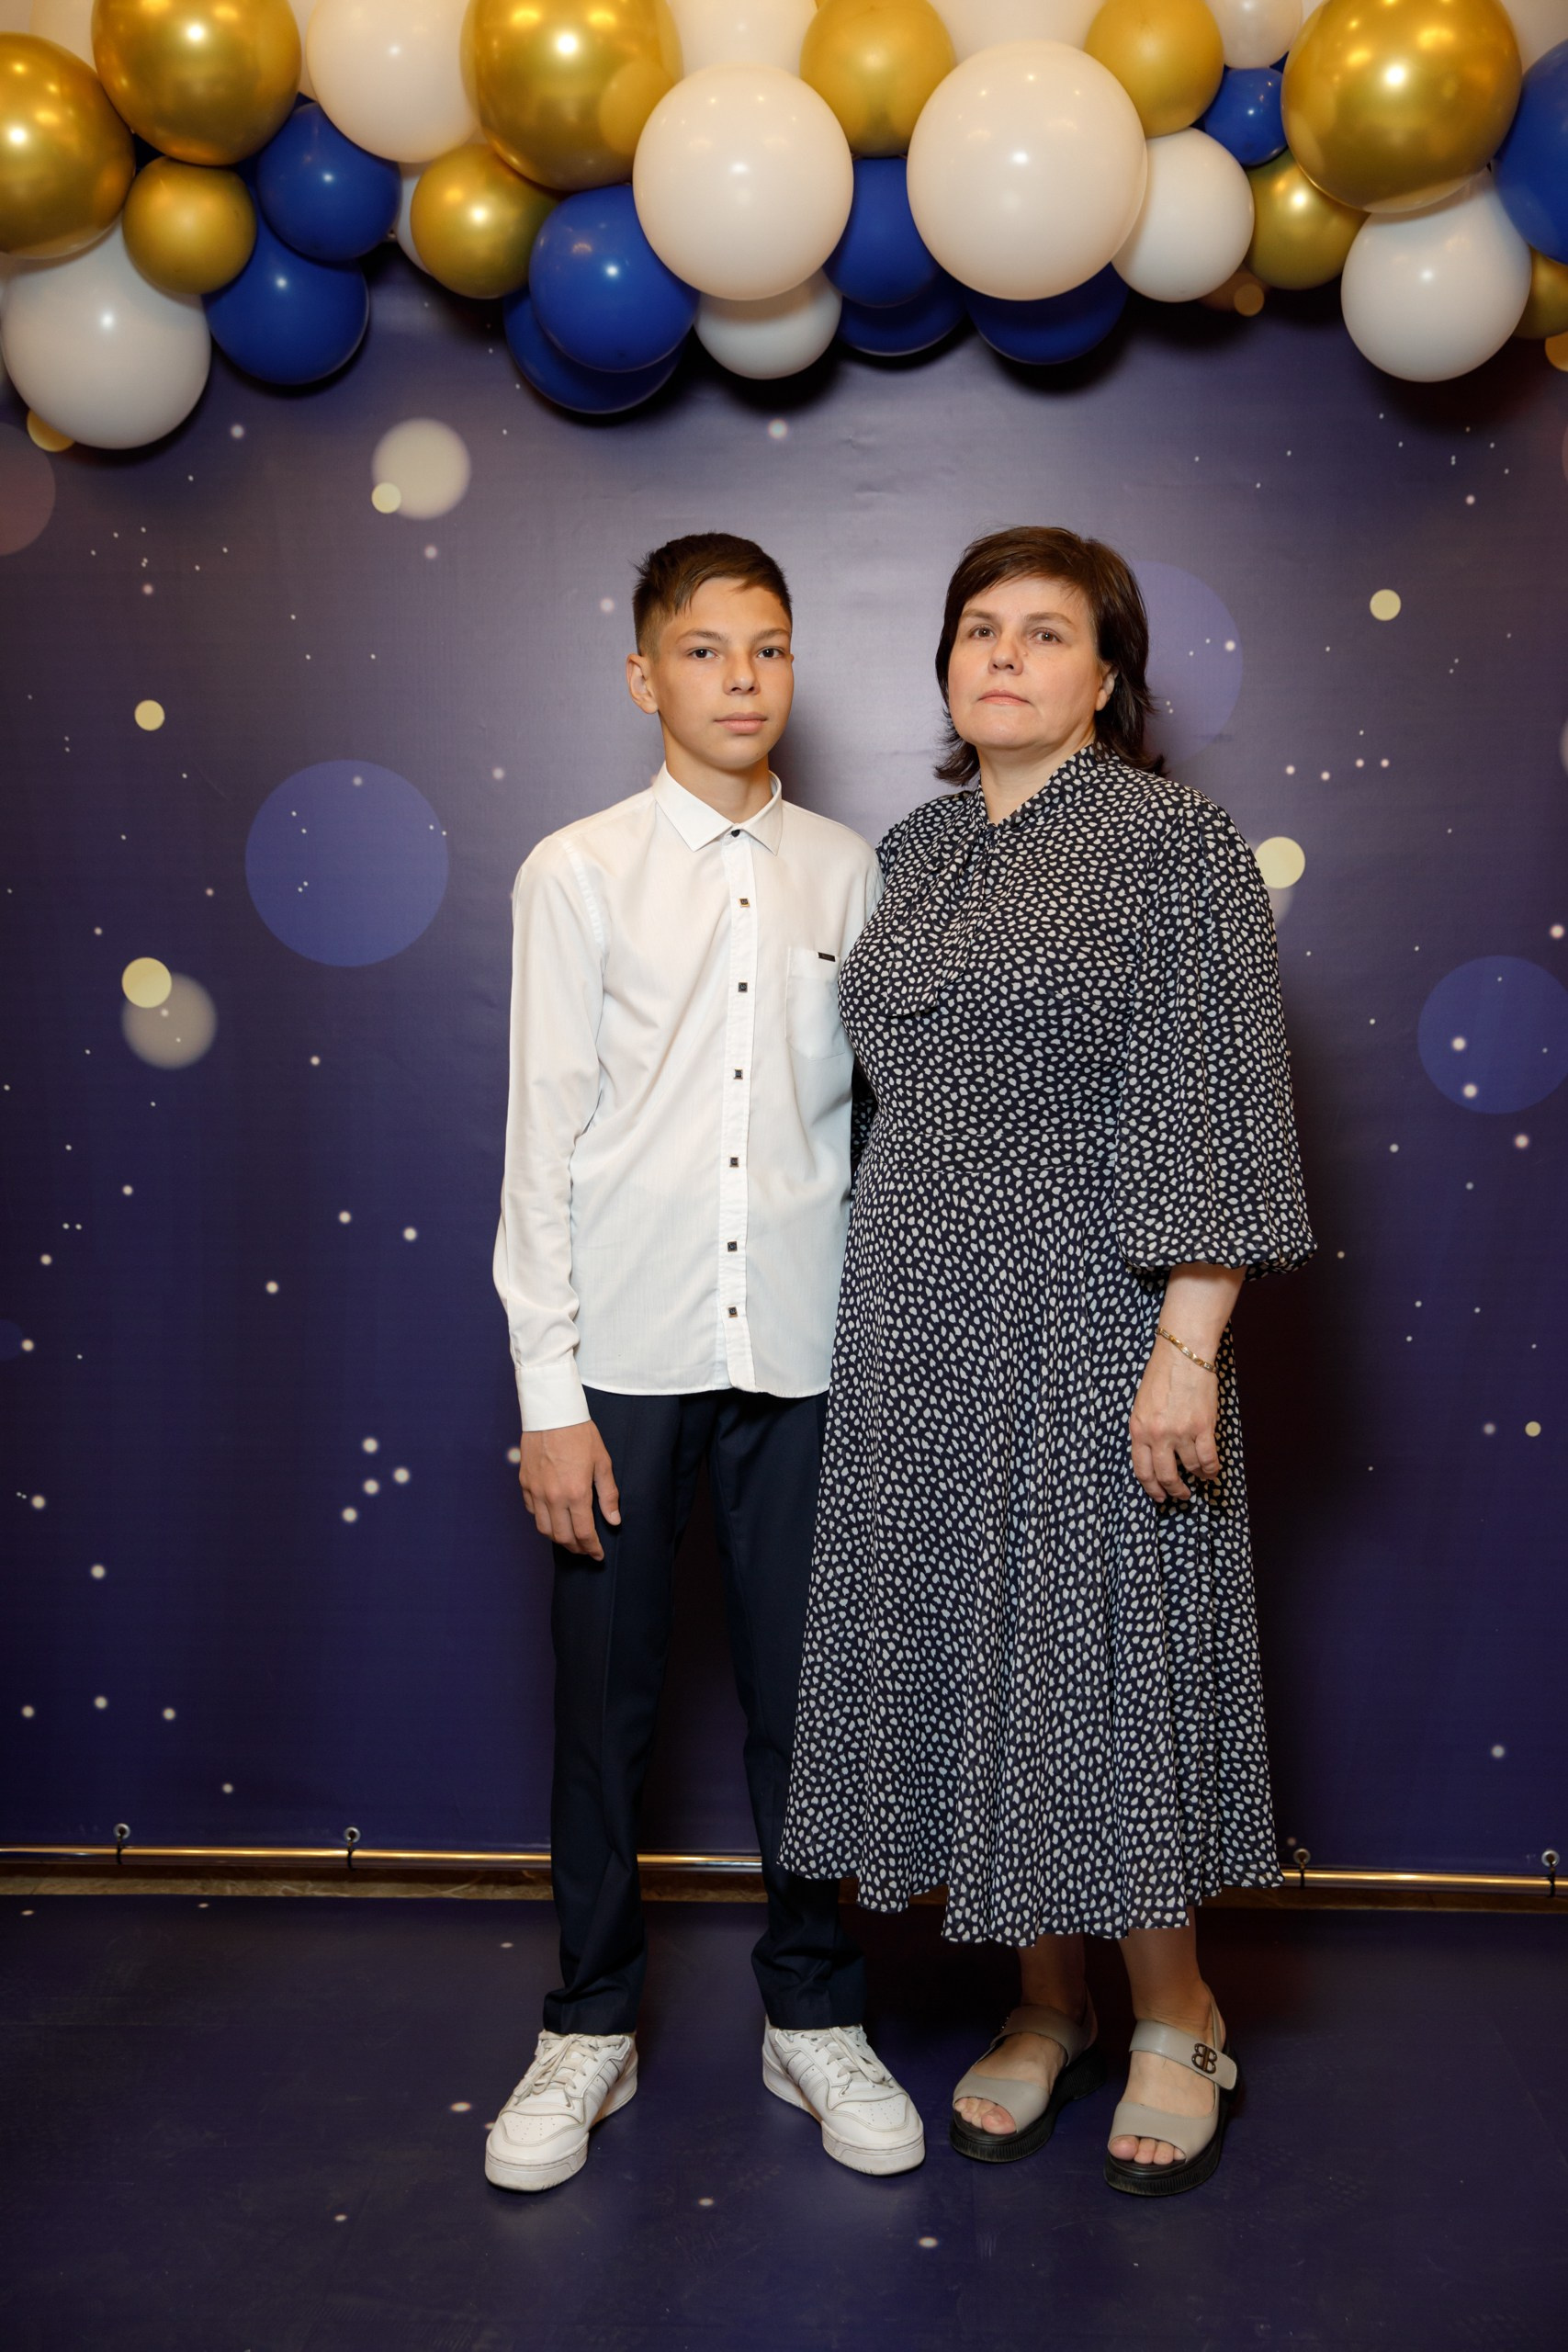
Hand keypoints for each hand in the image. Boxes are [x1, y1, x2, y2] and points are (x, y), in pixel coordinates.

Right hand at [519, 1422, 620, 1558]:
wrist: (552, 1413)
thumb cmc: (580, 1434)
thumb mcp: (602, 1462)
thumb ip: (608, 1495)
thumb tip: (614, 1520)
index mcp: (575, 1493)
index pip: (583, 1533)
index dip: (592, 1548)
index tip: (598, 1555)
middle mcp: (552, 1497)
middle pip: (562, 1537)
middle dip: (576, 1548)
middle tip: (585, 1549)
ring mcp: (535, 1491)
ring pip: (543, 1528)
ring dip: (558, 1538)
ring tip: (570, 1538)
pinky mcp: (524, 1484)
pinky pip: (531, 1511)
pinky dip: (543, 1520)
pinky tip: (553, 1517)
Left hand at [1129, 1346, 1219, 1503]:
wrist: (1182, 1354)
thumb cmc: (1161, 1375)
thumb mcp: (1141, 1406)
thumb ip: (1145, 1431)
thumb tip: (1153, 1455)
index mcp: (1138, 1429)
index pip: (1142, 1470)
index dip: (1151, 1488)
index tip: (1158, 1496)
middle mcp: (1157, 1435)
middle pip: (1165, 1475)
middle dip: (1173, 1490)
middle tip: (1180, 1495)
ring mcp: (1180, 1432)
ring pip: (1190, 1468)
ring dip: (1197, 1476)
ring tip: (1200, 1476)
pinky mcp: (1202, 1427)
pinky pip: (1208, 1459)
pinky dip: (1211, 1469)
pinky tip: (1212, 1472)